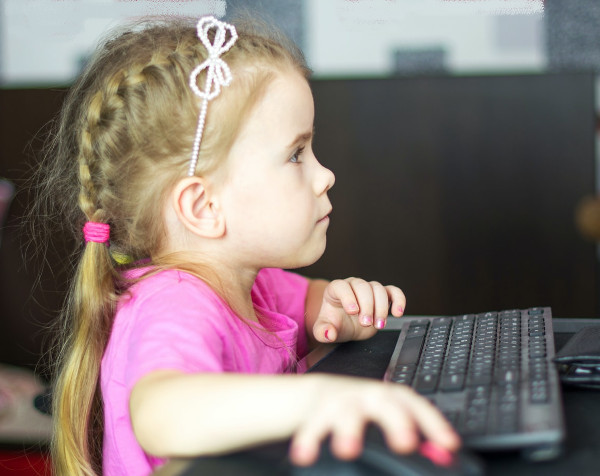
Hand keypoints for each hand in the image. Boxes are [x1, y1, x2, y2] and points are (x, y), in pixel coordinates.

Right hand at [289, 375, 459, 465]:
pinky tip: (305, 455)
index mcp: (392, 398)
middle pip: (385, 402)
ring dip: (348, 430)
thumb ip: (415, 435)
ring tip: (347, 450)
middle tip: (405, 443)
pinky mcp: (318, 410)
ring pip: (347, 411)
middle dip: (396, 422)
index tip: (448, 444)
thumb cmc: (365, 411)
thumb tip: (444, 454)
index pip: (417, 406)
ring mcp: (343, 401)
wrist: (322, 395)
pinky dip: (309, 439)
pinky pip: (312, 425)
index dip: (433, 423)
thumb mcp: (390, 419)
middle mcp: (369, 396)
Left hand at [313, 278, 405, 342]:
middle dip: (366, 306)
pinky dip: (399, 300)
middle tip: (366, 324)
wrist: (347, 326)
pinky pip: (394, 292)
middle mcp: (353, 285)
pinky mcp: (383, 296)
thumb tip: (329, 333)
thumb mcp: (323, 330)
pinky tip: (397, 313)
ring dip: (381, 307)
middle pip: (362, 287)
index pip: (341, 286)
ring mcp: (369, 289)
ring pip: (378, 289)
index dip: (348, 297)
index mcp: (335, 290)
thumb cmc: (334, 324)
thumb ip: (322, 331)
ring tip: (378, 325)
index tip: (353, 312)